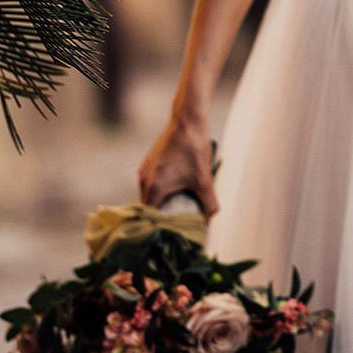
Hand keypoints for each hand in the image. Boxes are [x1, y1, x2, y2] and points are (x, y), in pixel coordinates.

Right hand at [137, 104, 218, 221]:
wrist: (187, 119)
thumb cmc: (194, 149)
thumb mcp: (204, 180)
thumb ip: (209, 204)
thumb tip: (209, 221)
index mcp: (153, 188)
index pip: (151, 219)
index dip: (161, 228)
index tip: (172, 234)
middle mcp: (144, 180)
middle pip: (150, 208)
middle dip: (164, 216)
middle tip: (179, 222)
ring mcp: (145, 169)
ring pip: (151, 195)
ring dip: (163, 202)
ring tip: (181, 206)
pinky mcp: (149, 161)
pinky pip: (152, 183)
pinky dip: (162, 190)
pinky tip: (178, 188)